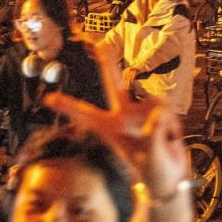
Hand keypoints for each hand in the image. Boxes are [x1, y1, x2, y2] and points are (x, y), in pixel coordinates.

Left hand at [42, 43, 188, 200]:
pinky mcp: (159, 112)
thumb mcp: (152, 160)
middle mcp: (124, 116)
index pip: (86, 116)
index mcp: (111, 130)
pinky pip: (167, 109)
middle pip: (114, 84)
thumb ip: (154, 136)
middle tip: (100, 43)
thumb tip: (158, 113)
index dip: (68, 106)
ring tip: (165, 141)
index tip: (48, 98)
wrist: (170, 178)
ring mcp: (141, 113)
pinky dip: (173, 124)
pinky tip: (171, 137)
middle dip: (108, 63)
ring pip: (153, 103)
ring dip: (163, 121)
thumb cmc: (155, 174)